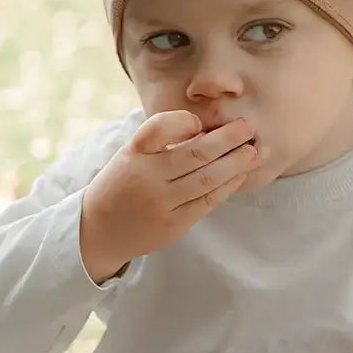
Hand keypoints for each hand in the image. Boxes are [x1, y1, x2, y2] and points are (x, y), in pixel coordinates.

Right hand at [80, 110, 257, 282]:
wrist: (100, 230)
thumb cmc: (122, 184)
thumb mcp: (130, 155)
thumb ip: (161, 142)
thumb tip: (207, 129)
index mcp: (134, 154)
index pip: (160, 127)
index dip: (184, 121)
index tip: (198, 122)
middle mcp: (147, 178)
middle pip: (195, 154)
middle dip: (227, 138)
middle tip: (248, 126)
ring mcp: (161, 204)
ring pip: (206, 179)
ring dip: (235, 163)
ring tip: (253, 151)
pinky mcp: (173, 225)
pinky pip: (207, 202)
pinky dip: (226, 186)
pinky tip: (238, 175)